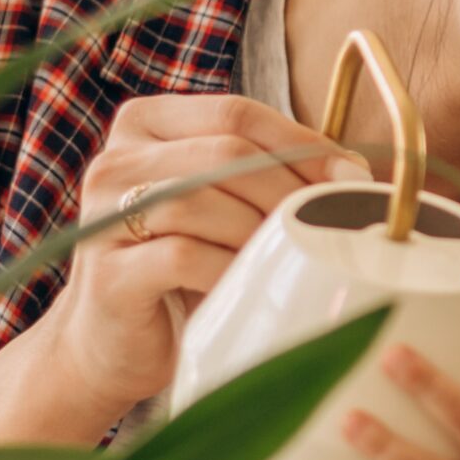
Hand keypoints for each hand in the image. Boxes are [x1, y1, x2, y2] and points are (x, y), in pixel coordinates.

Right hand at [39, 94, 365, 423]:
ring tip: (294, 257)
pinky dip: (230, 270)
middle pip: (224, 153)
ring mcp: (104, 215)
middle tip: (329, 224)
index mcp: (145, 126)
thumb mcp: (223, 208)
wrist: (114, 345)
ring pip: (204, 202)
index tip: (350, 176)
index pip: (235, 114)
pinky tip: (253, 288)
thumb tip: (355, 170)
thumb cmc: (181, 270)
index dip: (300, 142)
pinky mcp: (109, 272)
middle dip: (290, 188)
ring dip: (262, 232)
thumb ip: (269, 175)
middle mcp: (116, 161)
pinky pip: (184, 257)